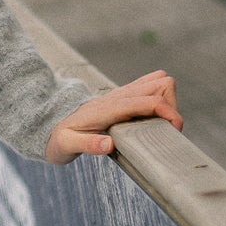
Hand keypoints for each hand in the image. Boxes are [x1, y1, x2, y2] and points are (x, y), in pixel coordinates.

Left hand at [45, 70, 181, 164]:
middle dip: (173, 106)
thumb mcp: (66, 145)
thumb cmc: (60, 138)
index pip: (151, 101)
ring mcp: (123, 92)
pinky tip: (153, 118)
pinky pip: (151, 85)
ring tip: (162, 125)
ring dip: (169, 101)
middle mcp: (120, 95)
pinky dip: (161, 98)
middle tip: (166, 130)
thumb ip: (87, 145)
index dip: (170, 114)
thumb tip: (108, 145)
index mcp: (111, 107)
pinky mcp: (125, 94)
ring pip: (160, 80)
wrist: (52, 123)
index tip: (174, 132)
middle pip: (162, 83)